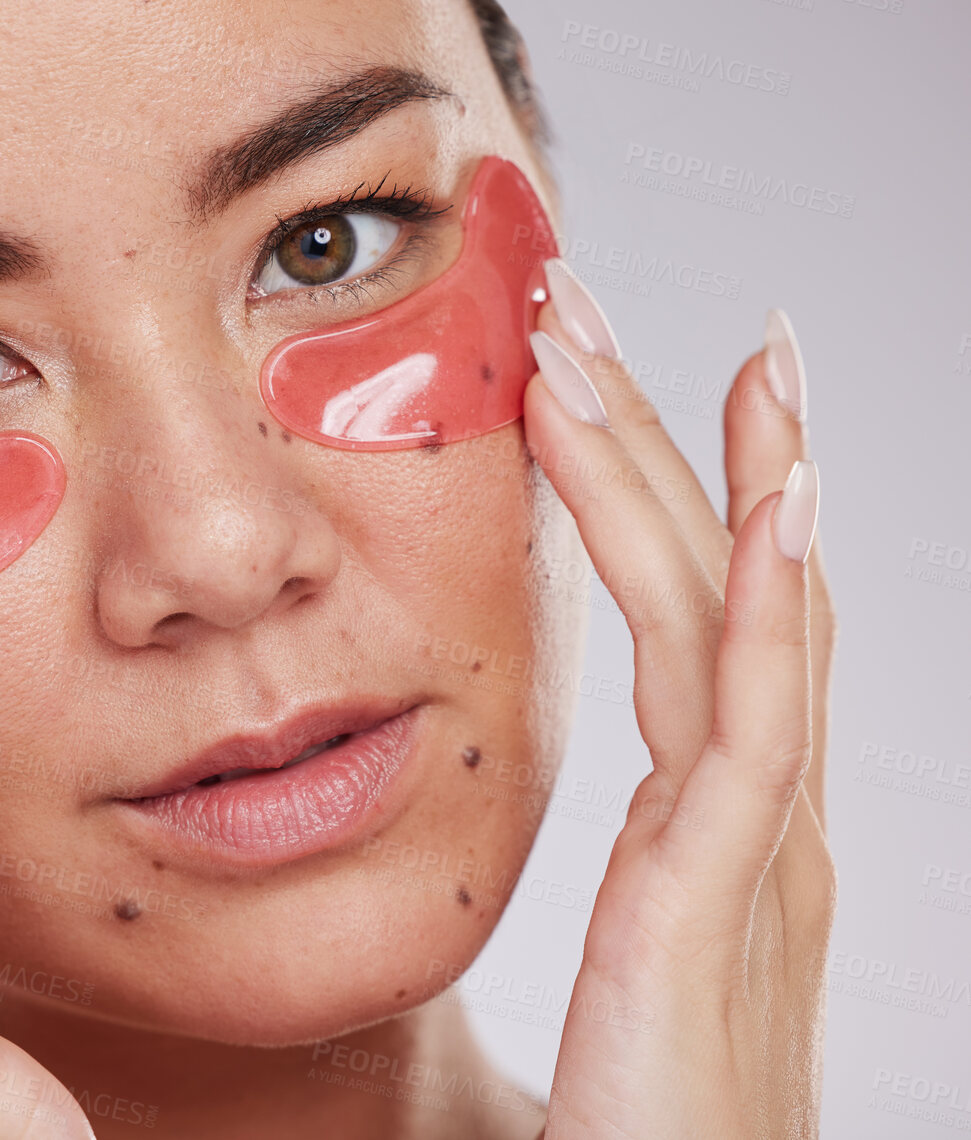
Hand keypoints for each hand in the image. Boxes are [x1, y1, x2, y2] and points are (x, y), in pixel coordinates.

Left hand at [525, 267, 836, 1138]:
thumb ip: (646, 872)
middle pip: (722, 582)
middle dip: (669, 436)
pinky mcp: (721, 898)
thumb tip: (615, 817)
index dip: (663, 490)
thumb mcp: (640, 956)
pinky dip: (769, 613)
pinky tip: (777, 512)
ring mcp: (756, 846)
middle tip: (601, 308)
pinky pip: (753, 728)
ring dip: (719, 476)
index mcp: (724, 815)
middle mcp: (757, 809)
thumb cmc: (653, 1113)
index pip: (697, 614)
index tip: (604, 378)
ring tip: (710, 349)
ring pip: (740, 620)